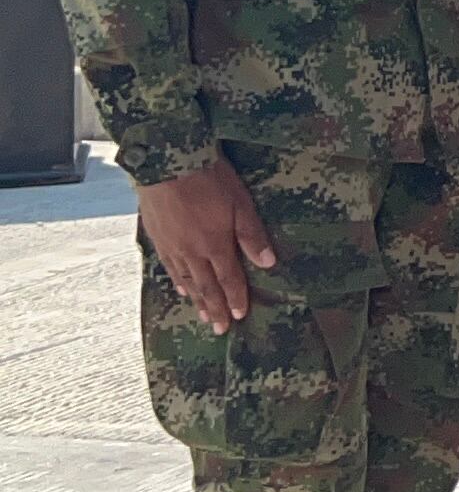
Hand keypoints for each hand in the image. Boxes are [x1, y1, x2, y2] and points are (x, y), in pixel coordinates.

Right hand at [136, 152, 274, 333]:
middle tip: (220, 329)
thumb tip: (268, 263)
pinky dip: (178, 281)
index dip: (235, 298)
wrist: (166, 162)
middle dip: (215, 308)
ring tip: (204, 316)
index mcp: (214, 245)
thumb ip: (252, 235)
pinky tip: (182, 288)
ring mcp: (171, 246)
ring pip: (187, 280)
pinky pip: (169, 267)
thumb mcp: (240, 203)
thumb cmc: (209, 179)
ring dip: (197, 300)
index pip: (228, 279)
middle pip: (206, 286)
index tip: (240, 317)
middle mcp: (191, 251)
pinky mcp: (158, 237)